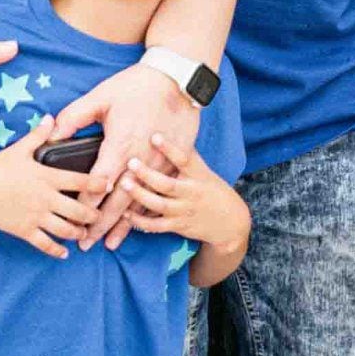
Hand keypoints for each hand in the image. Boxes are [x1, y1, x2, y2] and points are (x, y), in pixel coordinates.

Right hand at [0, 122, 112, 259]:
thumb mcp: (19, 149)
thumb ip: (38, 135)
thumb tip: (49, 118)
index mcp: (47, 176)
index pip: (82, 181)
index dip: (100, 184)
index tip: (111, 185)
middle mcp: (46, 198)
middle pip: (80, 210)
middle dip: (93, 215)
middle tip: (99, 216)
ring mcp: (36, 216)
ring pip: (66, 230)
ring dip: (79, 233)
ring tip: (84, 233)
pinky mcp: (24, 230)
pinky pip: (46, 244)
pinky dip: (58, 250)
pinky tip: (65, 253)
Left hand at [41, 63, 202, 245]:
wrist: (177, 81)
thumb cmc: (136, 87)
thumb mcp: (100, 96)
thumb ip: (73, 117)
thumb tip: (52, 134)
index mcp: (119, 145)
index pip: (98, 183)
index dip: (84, 204)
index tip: (73, 220)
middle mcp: (140, 161)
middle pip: (118, 201)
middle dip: (100, 225)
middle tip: (86, 243)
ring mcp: (159, 165)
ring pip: (140, 203)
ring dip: (124, 225)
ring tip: (110, 243)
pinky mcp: (174, 164)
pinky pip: (160, 194)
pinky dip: (148, 212)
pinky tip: (138, 224)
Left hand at [115, 140, 239, 251]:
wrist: (231, 221)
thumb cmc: (211, 189)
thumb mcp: (204, 171)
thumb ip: (187, 156)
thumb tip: (171, 129)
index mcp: (198, 175)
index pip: (184, 159)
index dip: (169, 149)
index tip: (154, 136)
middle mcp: (192, 192)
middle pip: (167, 184)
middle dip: (147, 174)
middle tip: (131, 162)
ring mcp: (185, 210)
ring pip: (160, 205)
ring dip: (140, 195)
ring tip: (124, 185)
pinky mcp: (179, 226)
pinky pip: (157, 226)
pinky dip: (141, 221)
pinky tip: (126, 213)